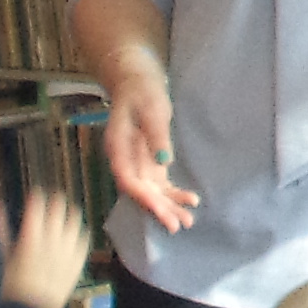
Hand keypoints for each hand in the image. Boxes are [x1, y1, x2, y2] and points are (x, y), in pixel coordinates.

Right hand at [0, 186, 91, 307]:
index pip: (38, 205)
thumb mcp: (1, 257)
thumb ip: (0, 230)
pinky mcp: (77, 264)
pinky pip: (84, 243)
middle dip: (56, 201)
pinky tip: (77, 235)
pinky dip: (80, 235)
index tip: (36, 194)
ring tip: (67, 213)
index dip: (38, 196)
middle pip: (60, 209)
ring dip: (71, 215)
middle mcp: (52, 241)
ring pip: (76, 222)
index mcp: (31, 237)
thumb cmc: (11, 288)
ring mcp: (67, 253)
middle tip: (52, 200)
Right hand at [98, 56, 195, 233]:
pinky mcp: (150, 164)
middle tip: (176, 225)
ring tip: (187, 221)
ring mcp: (138, 164)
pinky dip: (173, 195)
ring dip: (167, 207)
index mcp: (117, 147)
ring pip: (150, 192)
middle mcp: (125, 160)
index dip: (142, 196)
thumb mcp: (151, 108)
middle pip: (139, 192)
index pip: (126, 179)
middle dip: (157, 209)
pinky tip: (191, 201)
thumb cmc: (142, 91)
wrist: (137, 82)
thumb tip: (164, 162)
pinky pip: (160, 185)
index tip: (159, 207)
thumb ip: (156, 134)